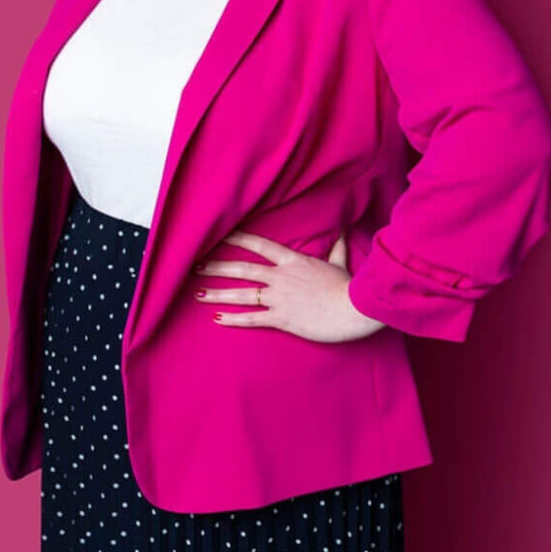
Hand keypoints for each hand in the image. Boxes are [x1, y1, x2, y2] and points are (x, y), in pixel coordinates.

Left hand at [196, 230, 383, 342]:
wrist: (353, 308)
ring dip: (218, 294)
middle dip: (217, 268)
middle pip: (242, 269)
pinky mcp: (281, 318)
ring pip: (242, 294)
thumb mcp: (340, 263)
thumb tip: (342, 232)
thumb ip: (336, 248)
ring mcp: (279, 297)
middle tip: (197, 267)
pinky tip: (218, 319)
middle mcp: (281, 277)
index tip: (221, 236)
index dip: (239, 239)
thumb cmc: (347, 288)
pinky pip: (252, 319)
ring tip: (198, 294)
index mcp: (293, 261)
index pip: (260, 245)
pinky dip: (234, 319)